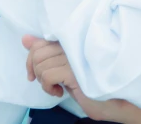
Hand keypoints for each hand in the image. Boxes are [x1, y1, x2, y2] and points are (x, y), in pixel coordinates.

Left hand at [22, 35, 140, 122]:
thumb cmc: (90, 85)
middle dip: (36, 72)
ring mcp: (75, 56)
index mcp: (72, 41)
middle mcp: (74, 45)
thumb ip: (46, 52)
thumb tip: (25, 38)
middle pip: (37, 53)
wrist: (115, 102)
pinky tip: (60, 91)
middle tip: (47, 83)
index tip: (35, 75)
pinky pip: (48, 75)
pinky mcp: (75, 70)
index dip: (31, 60)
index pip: (40, 43)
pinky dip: (48, 87)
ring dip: (45, 82)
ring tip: (58, 87)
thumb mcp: (63, 68)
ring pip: (41, 65)